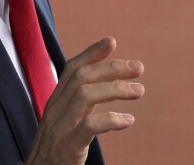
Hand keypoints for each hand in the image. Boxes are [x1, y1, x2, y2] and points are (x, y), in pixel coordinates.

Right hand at [25, 37, 143, 164]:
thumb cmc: (55, 151)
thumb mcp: (64, 122)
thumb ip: (80, 104)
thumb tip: (105, 85)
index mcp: (56, 102)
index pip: (71, 69)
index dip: (91, 53)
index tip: (112, 42)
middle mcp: (55, 111)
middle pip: (81, 77)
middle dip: (112, 68)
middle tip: (138, 68)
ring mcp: (59, 128)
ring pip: (84, 95)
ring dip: (115, 89)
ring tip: (138, 91)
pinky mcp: (67, 147)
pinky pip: (89, 126)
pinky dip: (111, 119)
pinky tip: (128, 120)